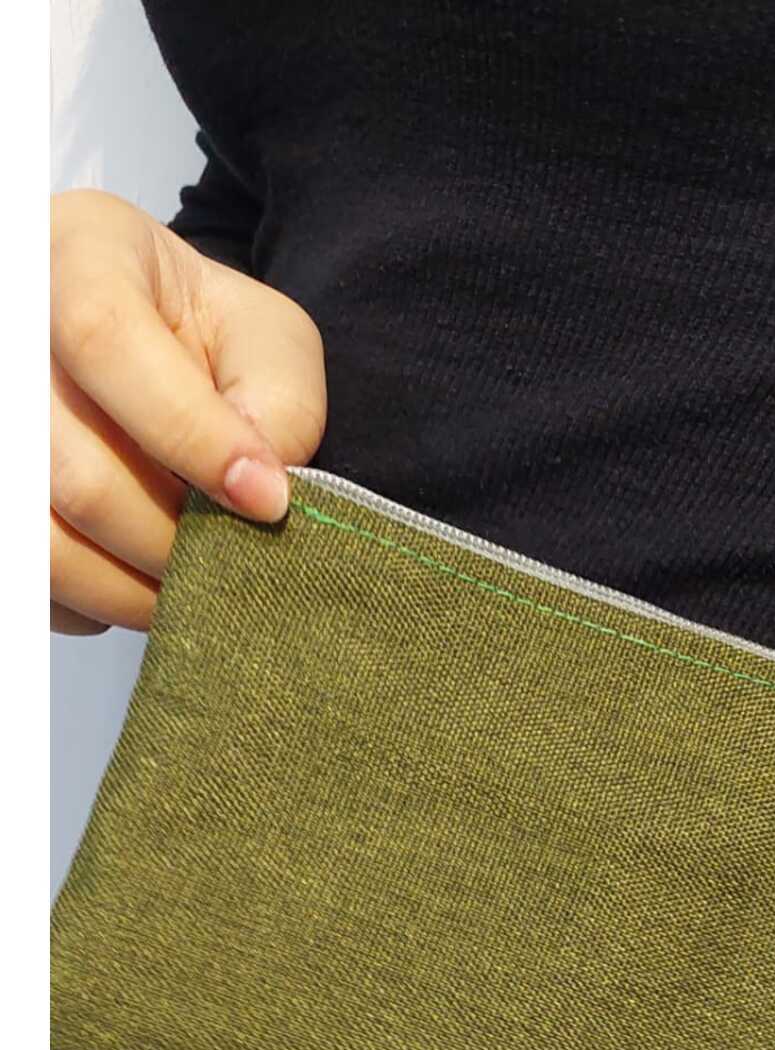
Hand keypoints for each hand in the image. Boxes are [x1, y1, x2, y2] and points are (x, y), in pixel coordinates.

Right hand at [50, 188, 325, 633]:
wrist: (142, 351)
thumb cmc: (205, 340)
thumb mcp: (265, 341)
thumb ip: (281, 399)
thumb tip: (263, 485)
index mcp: (75, 255)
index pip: (104, 341)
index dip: (192, 437)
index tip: (266, 500)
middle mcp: (5, 330)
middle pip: (74, 473)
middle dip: (172, 542)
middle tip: (231, 561)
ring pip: (41, 545)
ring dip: (131, 591)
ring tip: (189, 583)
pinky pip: (30, 584)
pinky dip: (92, 604)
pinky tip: (132, 573)